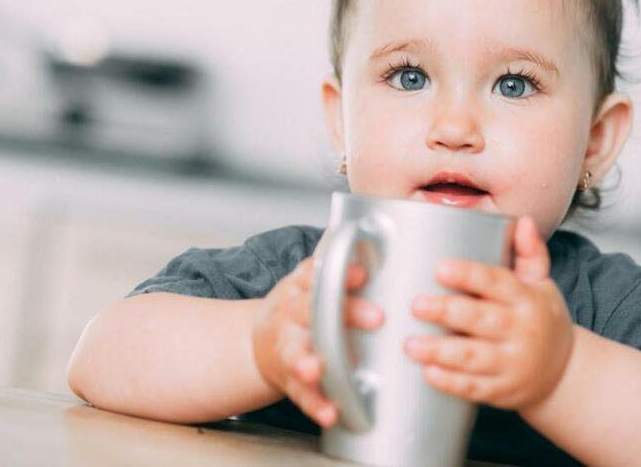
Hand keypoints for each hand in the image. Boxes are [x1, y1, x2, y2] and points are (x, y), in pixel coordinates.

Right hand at [251, 250, 383, 427]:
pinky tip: (331, 412)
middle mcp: (290, 313)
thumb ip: (343, 264)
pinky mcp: (287, 378)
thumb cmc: (302, 308)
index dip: (341, 271)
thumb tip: (381, 228)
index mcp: (301, 285)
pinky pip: (300, 393)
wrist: (259, 343)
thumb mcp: (315, 280)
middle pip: (311, 309)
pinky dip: (315, 404)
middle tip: (377, 318)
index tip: (363, 273)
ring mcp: (286, 346)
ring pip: (295, 352)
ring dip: (308, 362)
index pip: (317, 271)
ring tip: (318, 369)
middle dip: (344, 312)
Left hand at [403, 215, 574, 409]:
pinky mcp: (503, 390)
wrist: (564, 372)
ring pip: (473, 357)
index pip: (496, 282)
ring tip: (410, 344)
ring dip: (440, 351)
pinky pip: (474, 388)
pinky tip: (428, 373)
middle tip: (416, 305)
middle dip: (446, 312)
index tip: (439, 267)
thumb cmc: (542, 320)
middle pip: (480, 319)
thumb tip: (522, 221)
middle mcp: (522, 331)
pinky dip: (451, 382)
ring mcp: (513, 364)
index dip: (468, 275)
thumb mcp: (542, 285)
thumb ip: (530, 253)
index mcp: (528, 299)